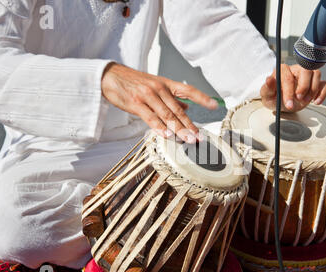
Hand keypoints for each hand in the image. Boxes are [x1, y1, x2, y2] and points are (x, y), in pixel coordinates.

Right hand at [101, 63, 218, 142]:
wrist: (110, 76)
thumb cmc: (133, 82)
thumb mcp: (155, 85)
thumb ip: (171, 97)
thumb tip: (187, 106)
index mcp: (166, 84)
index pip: (188, 90)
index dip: (202, 98)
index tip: (214, 106)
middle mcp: (159, 89)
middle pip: (178, 110)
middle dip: (190, 125)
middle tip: (199, 137)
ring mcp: (147, 96)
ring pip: (166, 115)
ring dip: (179, 130)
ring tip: (188, 140)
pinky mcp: (135, 103)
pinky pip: (150, 118)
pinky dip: (159, 127)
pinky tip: (167, 135)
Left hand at [260, 64, 325, 111]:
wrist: (281, 104)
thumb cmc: (274, 98)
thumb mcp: (267, 96)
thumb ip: (267, 88)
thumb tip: (268, 79)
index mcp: (283, 70)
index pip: (288, 77)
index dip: (289, 91)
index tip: (288, 103)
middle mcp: (296, 70)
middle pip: (306, 70)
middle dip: (303, 86)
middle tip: (299, 99)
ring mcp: (307, 76)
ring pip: (316, 74)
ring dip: (312, 90)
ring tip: (305, 101)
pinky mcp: (315, 83)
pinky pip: (324, 83)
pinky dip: (322, 93)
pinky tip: (316, 102)